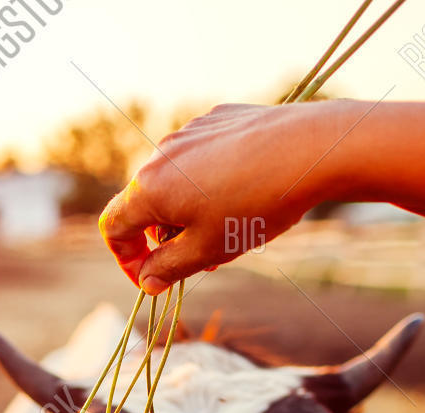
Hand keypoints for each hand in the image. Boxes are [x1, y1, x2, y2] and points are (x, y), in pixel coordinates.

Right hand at [99, 102, 356, 292]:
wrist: (312, 149)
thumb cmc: (255, 205)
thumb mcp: (207, 250)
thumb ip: (168, 268)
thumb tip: (147, 281)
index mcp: (148, 189)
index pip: (112, 227)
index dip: (125, 259)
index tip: (150, 277)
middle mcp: (160, 155)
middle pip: (144, 204)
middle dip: (164, 238)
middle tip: (200, 259)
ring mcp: (189, 133)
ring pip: (174, 181)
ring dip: (187, 211)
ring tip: (227, 228)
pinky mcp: (218, 120)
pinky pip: (200, 158)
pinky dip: (208, 183)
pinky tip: (245, 191)